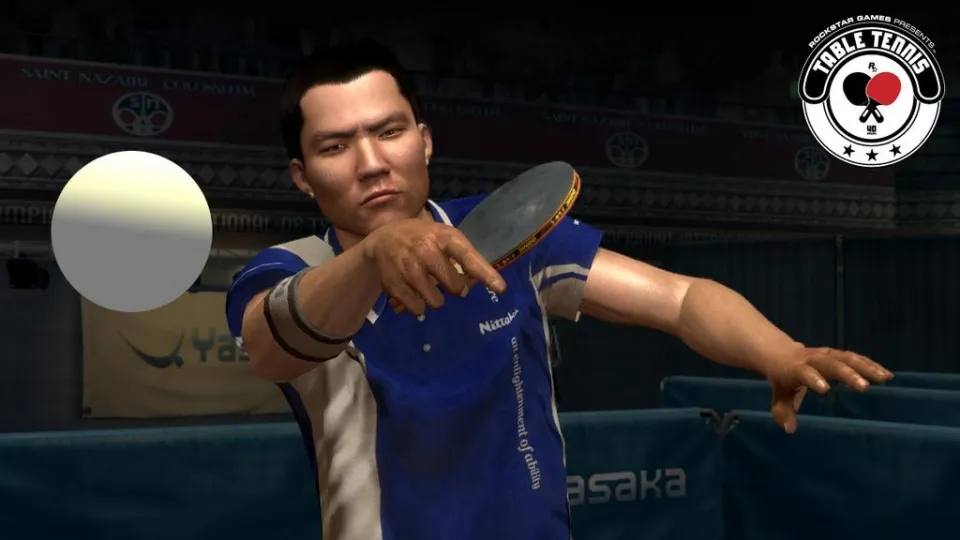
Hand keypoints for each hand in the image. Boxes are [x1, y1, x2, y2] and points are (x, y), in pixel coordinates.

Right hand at [361, 218, 506, 315]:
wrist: (382, 239)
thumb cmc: (422, 238)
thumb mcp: (442, 236)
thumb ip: (462, 257)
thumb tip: (474, 286)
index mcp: (443, 236)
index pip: (468, 257)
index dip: (485, 273)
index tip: (501, 289)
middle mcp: (426, 250)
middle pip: (454, 287)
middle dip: (454, 288)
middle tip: (444, 280)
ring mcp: (408, 267)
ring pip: (436, 302)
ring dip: (435, 298)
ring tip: (426, 285)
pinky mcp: (394, 284)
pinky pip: (417, 309)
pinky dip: (418, 305)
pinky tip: (412, 290)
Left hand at [766, 345, 892, 433]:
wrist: (781, 354)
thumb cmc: (783, 380)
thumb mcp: (779, 396)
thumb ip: (782, 412)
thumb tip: (790, 429)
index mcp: (795, 369)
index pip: (804, 372)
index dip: (813, 379)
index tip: (825, 389)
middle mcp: (812, 359)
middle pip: (830, 363)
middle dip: (847, 374)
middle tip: (864, 387)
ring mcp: (825, 354)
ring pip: (846, 358)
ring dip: (865, 367)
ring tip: (884, 378)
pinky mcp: (836, 354)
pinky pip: (854, 357)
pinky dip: (870, 364)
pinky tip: (886, 374)